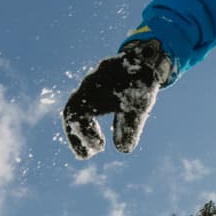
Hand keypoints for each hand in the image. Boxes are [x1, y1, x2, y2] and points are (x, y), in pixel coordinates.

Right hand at [62, 39, 173, 158]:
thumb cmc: (140, 82)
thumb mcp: (138, 106)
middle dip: (77, 136)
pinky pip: (84, 109)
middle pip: (70, 113)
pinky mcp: (95, 92)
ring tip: (94, 149)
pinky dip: (88, 126)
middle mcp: (86, 87)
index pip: (75, 114)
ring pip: (76, 112)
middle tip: (88, 155)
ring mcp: (89, 88)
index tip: (100, 148)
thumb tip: (124, 150)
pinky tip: (99, 139)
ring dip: (82, 132)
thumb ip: (129, 126)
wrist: (145, 60)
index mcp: (92, 89)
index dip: (83, 134)